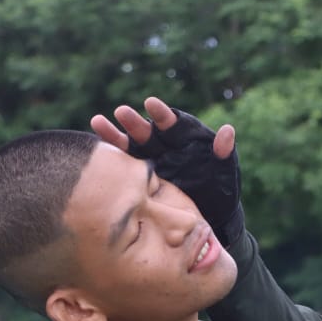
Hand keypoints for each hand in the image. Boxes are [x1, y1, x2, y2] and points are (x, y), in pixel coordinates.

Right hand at [90, 96, 241, 243]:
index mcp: (181, 139)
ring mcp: (147, 161)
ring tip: (97, 122)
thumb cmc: (219, 190)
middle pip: (145, 131)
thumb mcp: (224, 172)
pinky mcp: (136, 178)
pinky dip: (109, 157)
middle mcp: (161, 146)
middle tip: (122, 112)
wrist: (207, 216)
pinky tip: (94, 150)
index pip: (171, 123)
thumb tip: (228, 132)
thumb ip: (223, 153)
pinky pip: (121, 166)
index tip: (151, 104)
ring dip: (113, 135)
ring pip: (128, 145)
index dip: (162, 114)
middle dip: (134, 122)